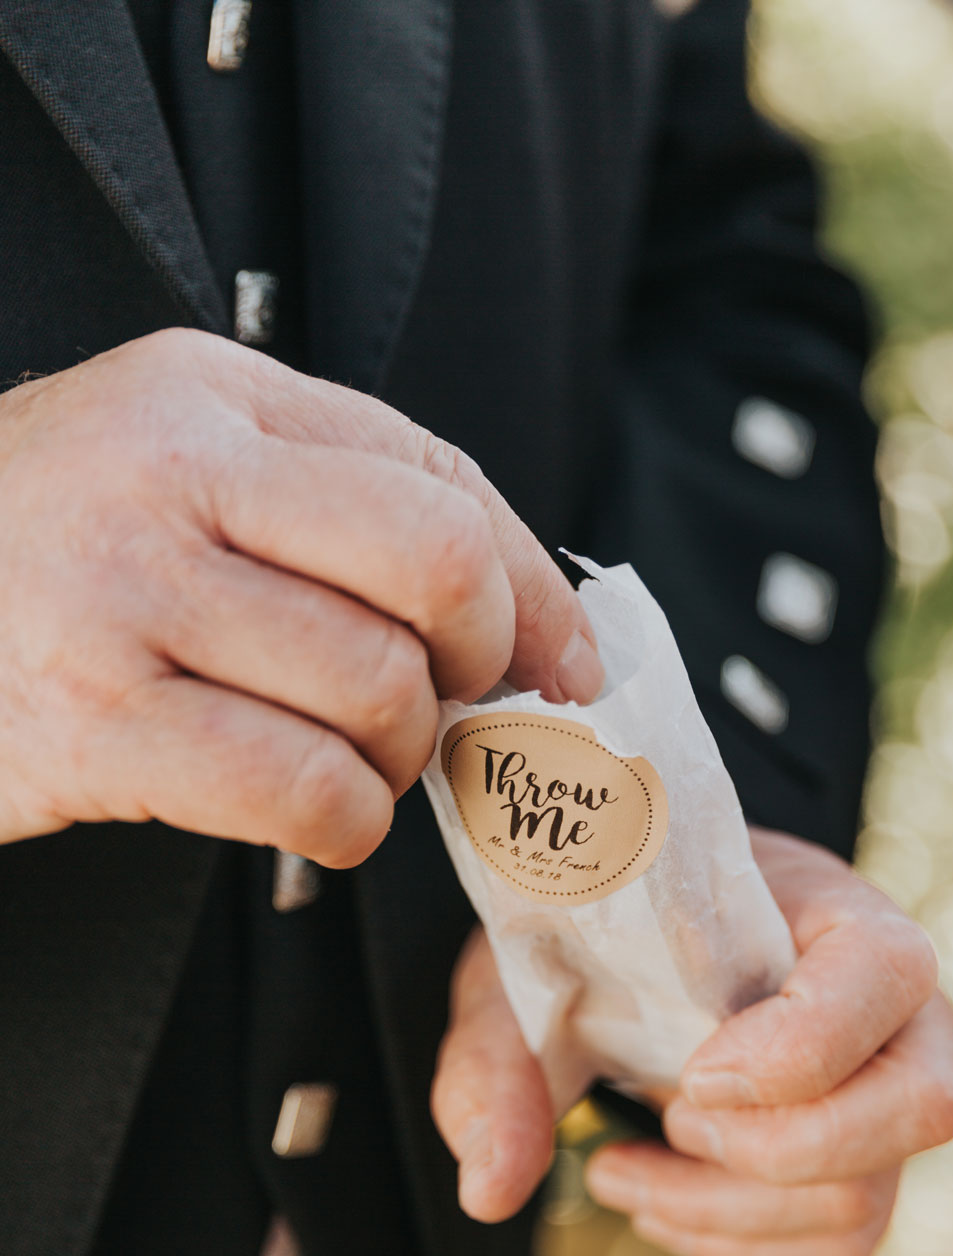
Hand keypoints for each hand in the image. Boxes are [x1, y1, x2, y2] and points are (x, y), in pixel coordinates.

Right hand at [0, 329, 601, 861]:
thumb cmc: (36, 560)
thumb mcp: (173, 477)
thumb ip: (330, 510)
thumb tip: (528, 625)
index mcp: (209, 395)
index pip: (437, 477)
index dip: (529, 587)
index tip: (560, 664)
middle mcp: (171, 469)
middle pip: (435, 569)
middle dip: (473, 668)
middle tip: (435, 712)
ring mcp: (125, 591)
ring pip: (378, 691)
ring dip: (393, 762)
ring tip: (344, 765)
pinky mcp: (95, 722)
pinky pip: (302, 789)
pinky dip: (341, 823)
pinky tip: (312, 816)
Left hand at [432, 831, 952, 1255]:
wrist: (636, 931)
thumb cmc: (600, 933)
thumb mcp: (533, 968)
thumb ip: (500, 1059)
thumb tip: (490, 1192)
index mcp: (836, 913)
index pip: (887, 973)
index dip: (797, 1045)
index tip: (688, 1069)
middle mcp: (897, 1007)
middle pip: (926, 1106)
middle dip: (778, 1148)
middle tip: (675, 1117)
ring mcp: (891, 1092)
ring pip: (866, 1198)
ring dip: (724, 1212)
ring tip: (616, 1172)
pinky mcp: (865, 1160)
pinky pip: (838, 1243)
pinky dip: (736, 1245)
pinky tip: (658, 1200)